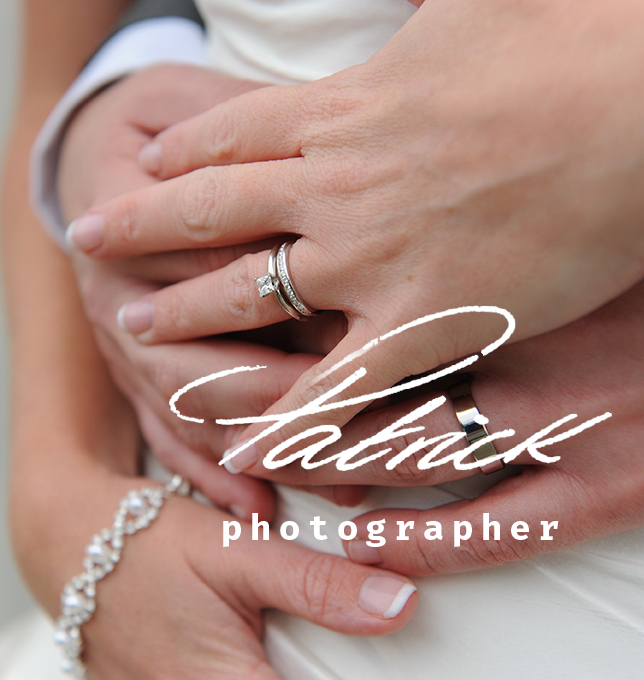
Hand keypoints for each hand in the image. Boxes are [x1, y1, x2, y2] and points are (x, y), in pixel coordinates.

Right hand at [54, 474, 417, 679]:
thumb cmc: (146, 545)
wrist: (75, 543)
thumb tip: (396, 604)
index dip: (358, 676)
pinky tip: (256, 634)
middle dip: (322, 661)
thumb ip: (318, 585)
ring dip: (289, 656)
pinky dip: (256, 660)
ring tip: (282, 625)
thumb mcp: (239, 554)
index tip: (384, 653)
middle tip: (337, 622)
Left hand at [67, 0, 643, 461]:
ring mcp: (371, 257)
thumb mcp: (474, 8)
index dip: (181, 152)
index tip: (147, 168)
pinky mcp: (421, 322)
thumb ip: (421, 19)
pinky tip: (237, 441)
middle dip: (142, 227)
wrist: (636, 106)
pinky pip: (330, 386)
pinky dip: (282, 419)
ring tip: (133, 327)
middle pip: (209, 207)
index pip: (233, 132)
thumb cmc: (570, 48)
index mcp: (349, 108)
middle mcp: (339, 183)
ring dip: (182, 312)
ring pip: (245, 293)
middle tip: (93, 244)